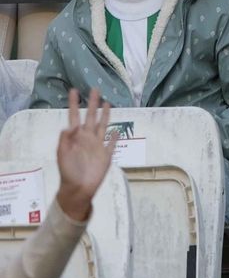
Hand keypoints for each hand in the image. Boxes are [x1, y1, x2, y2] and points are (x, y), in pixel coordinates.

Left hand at [55, 88, 114, 222]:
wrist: (79, 188)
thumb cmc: (68, 171)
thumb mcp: (62, 154)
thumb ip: (65, 140)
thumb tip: (69, 126)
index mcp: (75, 137)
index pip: (75, 116)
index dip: (74, 104)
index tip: (74, 90)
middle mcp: (87, 137)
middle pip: (91, 116)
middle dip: (92, 103)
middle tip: (94, 89)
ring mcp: (98, 145)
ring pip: (102, 125)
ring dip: (105, 114)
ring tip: (107, 102)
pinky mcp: (107, 154)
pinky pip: (112, 143)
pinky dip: (115, 136)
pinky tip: (117, 130)